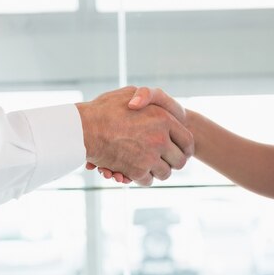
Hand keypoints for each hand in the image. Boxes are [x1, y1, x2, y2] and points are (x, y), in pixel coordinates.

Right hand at [77, 86, 192, 184]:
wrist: (84, 128)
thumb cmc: (104, 109)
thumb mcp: (129, 94)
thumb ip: (146, 99)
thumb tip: (154, 106)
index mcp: (164, 119)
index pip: (188, 141)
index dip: (186, 149)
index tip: (181, 152)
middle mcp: (160, 139)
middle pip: (180, 161)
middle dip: (173, 163)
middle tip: (166, 162)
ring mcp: (149, 157)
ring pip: (165, 174)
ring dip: (157, 172)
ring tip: (149, 166)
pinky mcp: (137, 171)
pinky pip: (148, 181)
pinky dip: (142, 178)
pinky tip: (135, 170)